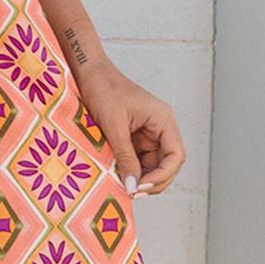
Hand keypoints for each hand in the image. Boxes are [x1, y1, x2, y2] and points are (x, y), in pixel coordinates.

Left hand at [76, 62, 184, 195]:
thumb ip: (125, 157)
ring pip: (151, 166)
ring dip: (139, 178)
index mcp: (163, 120)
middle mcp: (160, 128)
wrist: (88, 72)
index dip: (163, 175)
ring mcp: (147, 134)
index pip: (176, 155)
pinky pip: (137, 160)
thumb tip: (132, 186)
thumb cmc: (104, 89)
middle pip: (167, 164)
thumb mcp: (114, 126)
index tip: (142, 186)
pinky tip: (117, 177)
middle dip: (152, 181)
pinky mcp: (133, 138)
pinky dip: (129, 171)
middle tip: (131, 191)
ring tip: (122, 186)